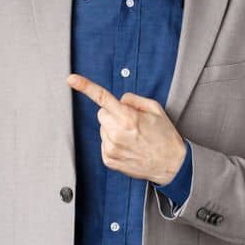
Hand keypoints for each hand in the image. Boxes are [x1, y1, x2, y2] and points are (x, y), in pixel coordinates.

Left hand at [66, 73, 186, 184]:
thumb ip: (133, 100)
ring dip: (113, 130)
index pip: (102, 98)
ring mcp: (111, 148)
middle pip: (101, 114)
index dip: (85, 86)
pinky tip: (128, 147)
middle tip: (131, 123)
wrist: (172, 164)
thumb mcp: (155, 110)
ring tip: (133, 138)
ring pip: (102, 129)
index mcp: (128, 118)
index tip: (71, 79)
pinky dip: (113, 143)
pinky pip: (103, 143)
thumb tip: (119, 100)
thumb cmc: (165, 137)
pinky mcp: (109, 160)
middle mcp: (117, 133)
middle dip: (113, 115)